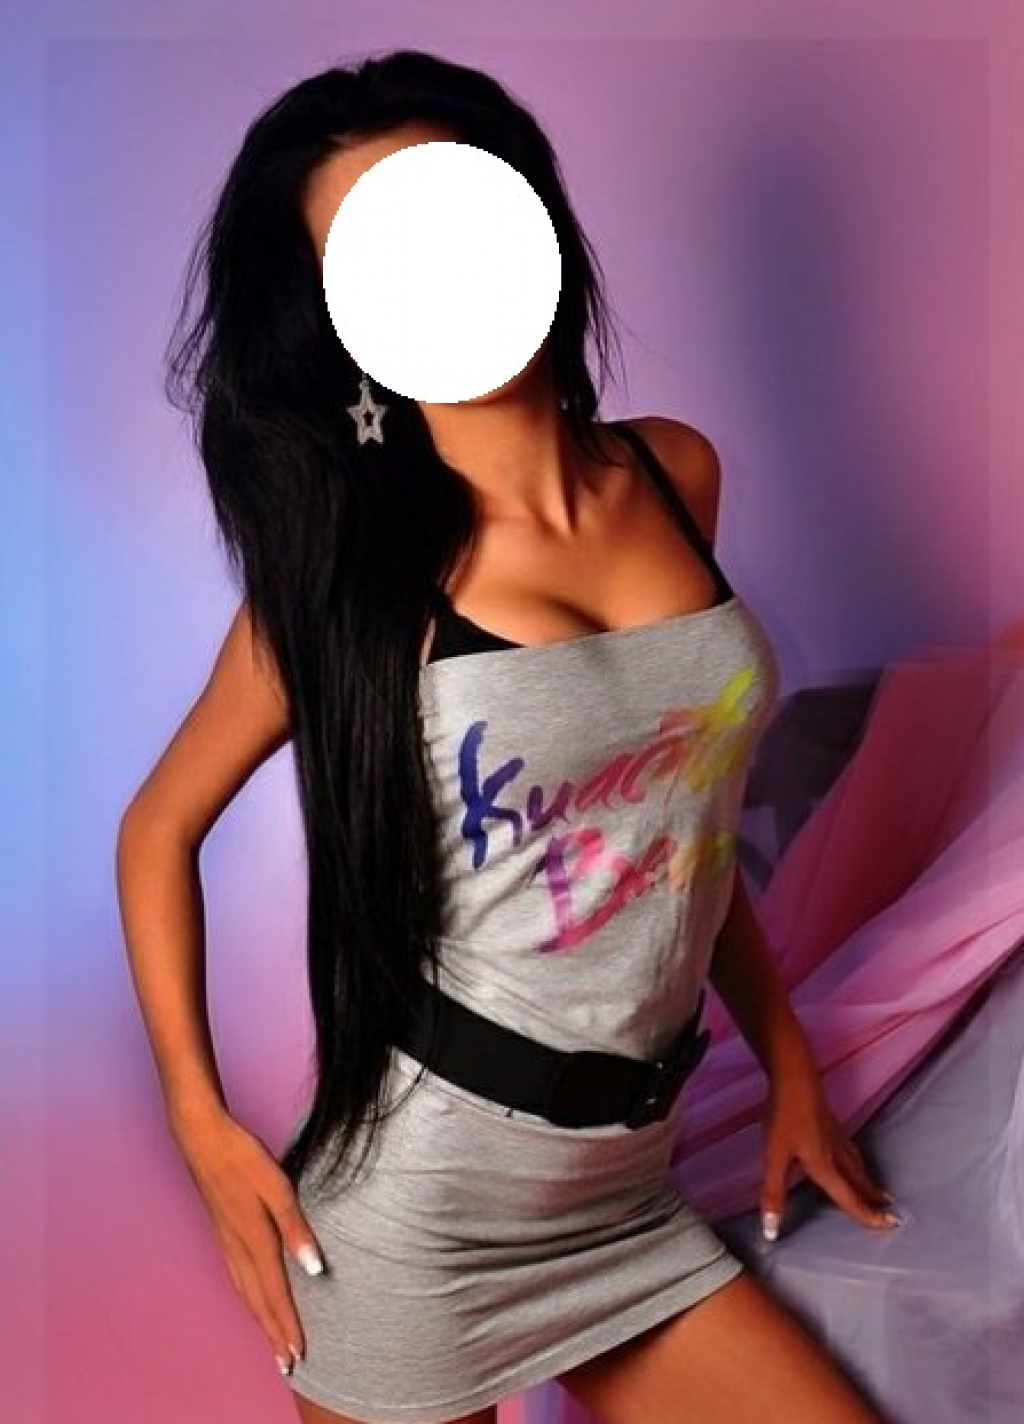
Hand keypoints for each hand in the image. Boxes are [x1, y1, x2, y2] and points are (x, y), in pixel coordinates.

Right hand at [173, 1109, 325, 1376]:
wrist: (200, 1138)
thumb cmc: (241, 1156)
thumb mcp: (278, 1186)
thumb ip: (296, 1227)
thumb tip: (315, 1268)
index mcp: (255, 1240)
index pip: (276, 1295)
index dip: (288, 1327)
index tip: (298, 1357)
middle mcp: (237, 1247)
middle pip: (258, 1302)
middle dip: (273, 1334)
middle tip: (286, 1366)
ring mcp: (225, 1240)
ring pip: (245, 1292)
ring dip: (260, 1320)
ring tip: (272, 1342)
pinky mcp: (221, 1231)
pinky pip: (236, 1276)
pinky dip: (247, 1297)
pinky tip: (250, 1297)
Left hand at [759, 1059, 898, 1241]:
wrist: (794, 1074)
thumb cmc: (784, 1114)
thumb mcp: (774, 1156)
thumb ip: (774, 1193)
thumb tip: (772, 1231)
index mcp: (825, 1165)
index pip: (849, 1198)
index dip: (867, 1215)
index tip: (889, 1226)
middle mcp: (836, 1153)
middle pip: (859, 1182)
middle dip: (873, 1199)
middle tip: (891, 1213)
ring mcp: (836, 1135)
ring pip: (857, 1164)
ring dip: (868, 1181)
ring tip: (877, 1191)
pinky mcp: (831, 1122)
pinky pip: (851, 1150)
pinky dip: (858, 1162)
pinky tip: (851, 1157)